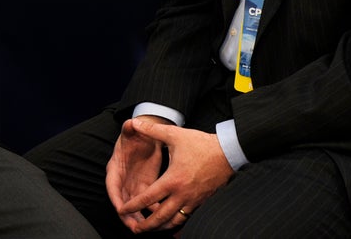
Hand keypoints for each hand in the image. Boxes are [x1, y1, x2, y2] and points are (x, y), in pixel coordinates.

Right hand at [106, 116, 167, 229]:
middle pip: (121, 201)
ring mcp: (133, 185)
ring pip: (134, 207)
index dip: (116, 198)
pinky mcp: (145, 188)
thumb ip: (130, 128)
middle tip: (134, 227)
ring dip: (139, 218)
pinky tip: (160, 218)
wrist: (148, 136)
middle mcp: (122, 179)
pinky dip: (152, 211)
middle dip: (127, 216)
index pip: (112, 185)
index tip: (120, 209)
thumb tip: (129, 123)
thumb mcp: (133, 130)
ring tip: (146, 229)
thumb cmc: (138, 134)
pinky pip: (147, 203)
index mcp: (115, 167)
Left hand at [112, 117, 233, 233]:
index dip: (133, 205)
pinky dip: (176, 223)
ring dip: (161, 227)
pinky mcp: (201, 202)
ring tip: (151, 229)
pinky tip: (171, 225)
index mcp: (172, 180)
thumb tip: (135, 122)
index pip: (148, 198)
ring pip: (175, 221)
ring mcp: (193, 200)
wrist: (228, 153)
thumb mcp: (174, 135)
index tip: (122, 209)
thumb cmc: (201, 144)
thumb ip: (152, 130)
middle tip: (135, 230)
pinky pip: (187, 218)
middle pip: (161, 217)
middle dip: (146, 226)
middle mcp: (182, 194)